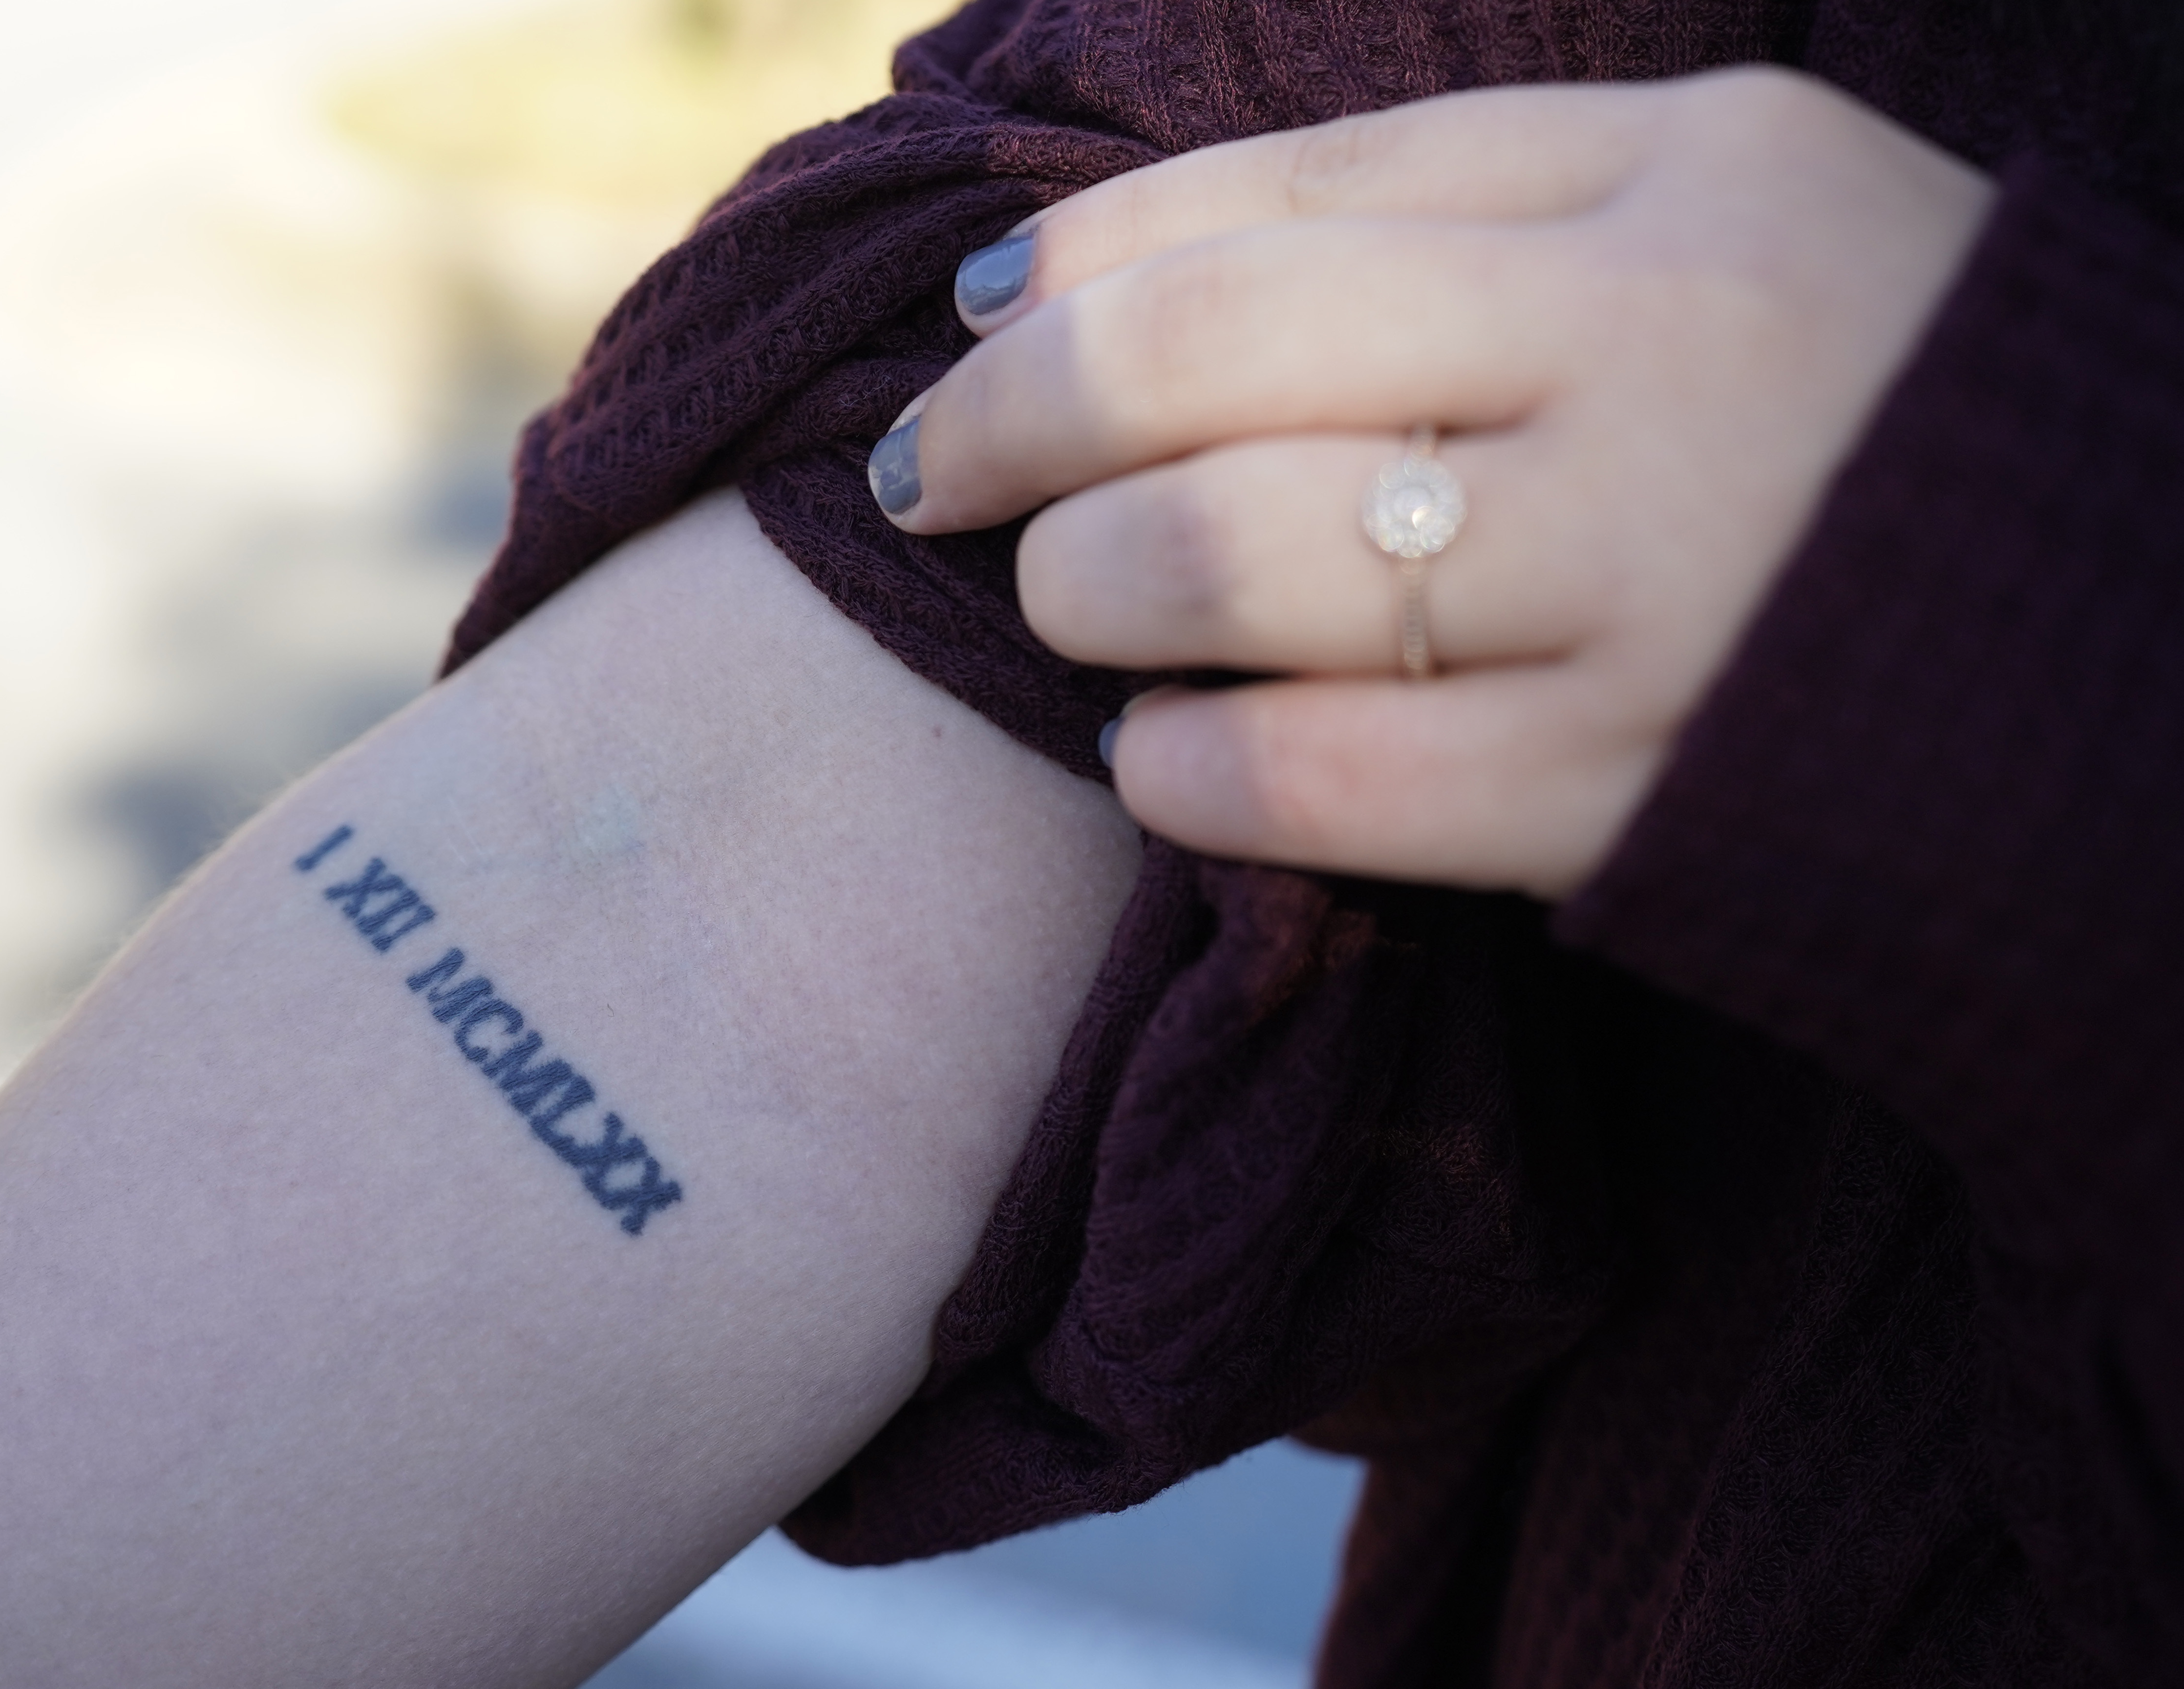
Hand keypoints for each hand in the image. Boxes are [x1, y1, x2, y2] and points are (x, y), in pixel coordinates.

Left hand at [871, 68, 1992, 898]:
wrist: (2131, 666)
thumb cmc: (1874, 424)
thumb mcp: (1718, 232)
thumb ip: (1457, 225)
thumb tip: (1090, 284)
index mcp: (1686, 172)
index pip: (1284, 191)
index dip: (1075, 266)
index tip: (969, 328)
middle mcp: (1664, 350)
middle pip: (1209, 361)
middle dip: (1011, 428)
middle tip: (934, 483)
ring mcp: (1656, 580)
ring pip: (1234, 566)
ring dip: (1088, 597)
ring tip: (1077, 614)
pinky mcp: (1637, 792)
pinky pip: (1318, 778)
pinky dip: (1184, 767)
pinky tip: (1165, 757)